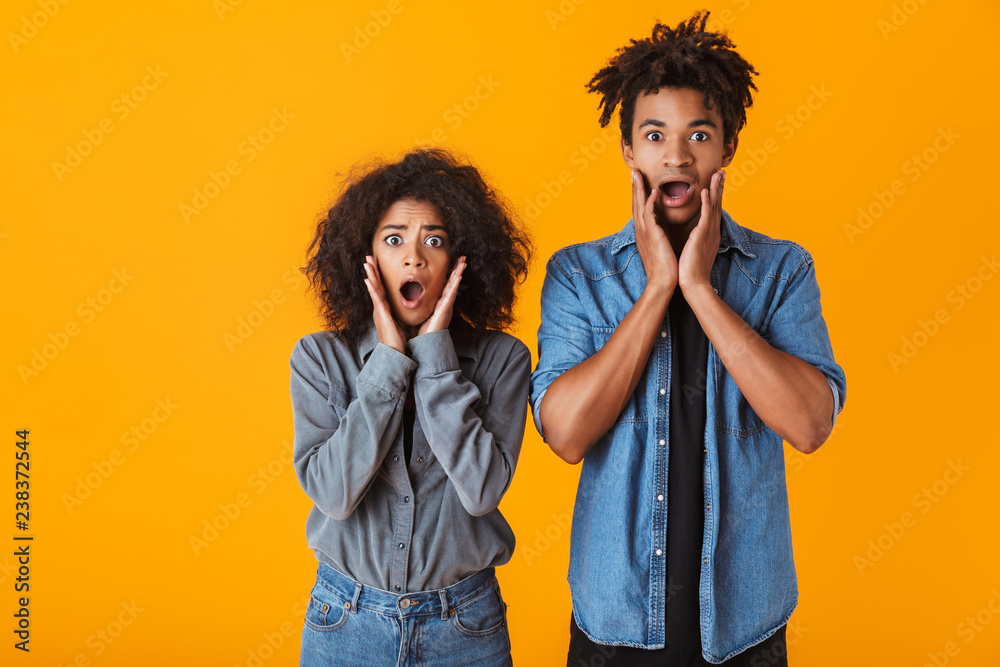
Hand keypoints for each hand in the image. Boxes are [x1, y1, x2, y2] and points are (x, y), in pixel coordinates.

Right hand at [363, 255, 405, 352]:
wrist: (393, 352)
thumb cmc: (396, 339)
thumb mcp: (397, 322)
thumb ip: (397, 314)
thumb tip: (402, 307)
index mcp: (384, 308)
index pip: (380, 288)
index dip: (377, 276)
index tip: (375, 264)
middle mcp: (380, 308)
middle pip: (375, 285)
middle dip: (372, 271)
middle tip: (368, 258)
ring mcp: (379, 311)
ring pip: (374, 289)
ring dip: (370, 275)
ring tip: (367, 264)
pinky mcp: (382, 315)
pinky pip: (376, 300)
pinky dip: (372, 289)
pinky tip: (368, 280)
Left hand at [418, 256, 465, 335]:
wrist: (427, 344)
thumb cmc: (425, 331)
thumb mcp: (423, 312)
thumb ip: (421, 303)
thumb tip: (412, 294)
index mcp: (440, 303)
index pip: (447, 285)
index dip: (452, 273)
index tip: (455, 262)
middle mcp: (445, 303)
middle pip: (453, 283)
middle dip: (458, 270)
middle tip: (463, 258)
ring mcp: (446, 307)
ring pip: (453, 287)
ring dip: (458, 274)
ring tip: (463, 264)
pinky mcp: (444, 311)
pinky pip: (450, 296)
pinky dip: (454, 286)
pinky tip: (458, 278)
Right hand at [631, 169, 676, 294]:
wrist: (663, 282)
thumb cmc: (664, 268)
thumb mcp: (659, 248)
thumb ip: (658, 236)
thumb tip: (660, 231)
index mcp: (644, 233)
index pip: (639, 209)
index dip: (638, 194)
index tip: (638, 181)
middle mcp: (641, 230)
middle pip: (636, 203)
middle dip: (635, 186)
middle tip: (634, 171)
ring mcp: (645, 232)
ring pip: (639, 205)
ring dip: (639, 188)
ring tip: (638, 174)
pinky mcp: (652, 235)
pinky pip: (649, 214)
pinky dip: (650, 201)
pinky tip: (654, 191)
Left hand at [678, 170, 723, 292]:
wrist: (693, 283)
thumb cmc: (692, 269)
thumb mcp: (696, 248)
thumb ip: (697, 238)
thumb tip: (696, 233)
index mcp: (710, 233)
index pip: (713, 209)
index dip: (715, 194)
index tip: (716, 181)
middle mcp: (712, 230)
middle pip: (717, 204)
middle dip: (719, 187)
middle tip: (721, 172)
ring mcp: (709, 232)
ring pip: (713, 206)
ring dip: (715, 189)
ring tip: (717, 174)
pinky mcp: (702, 236)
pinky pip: (705, 216)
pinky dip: (706, 203)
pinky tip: (705, 191)